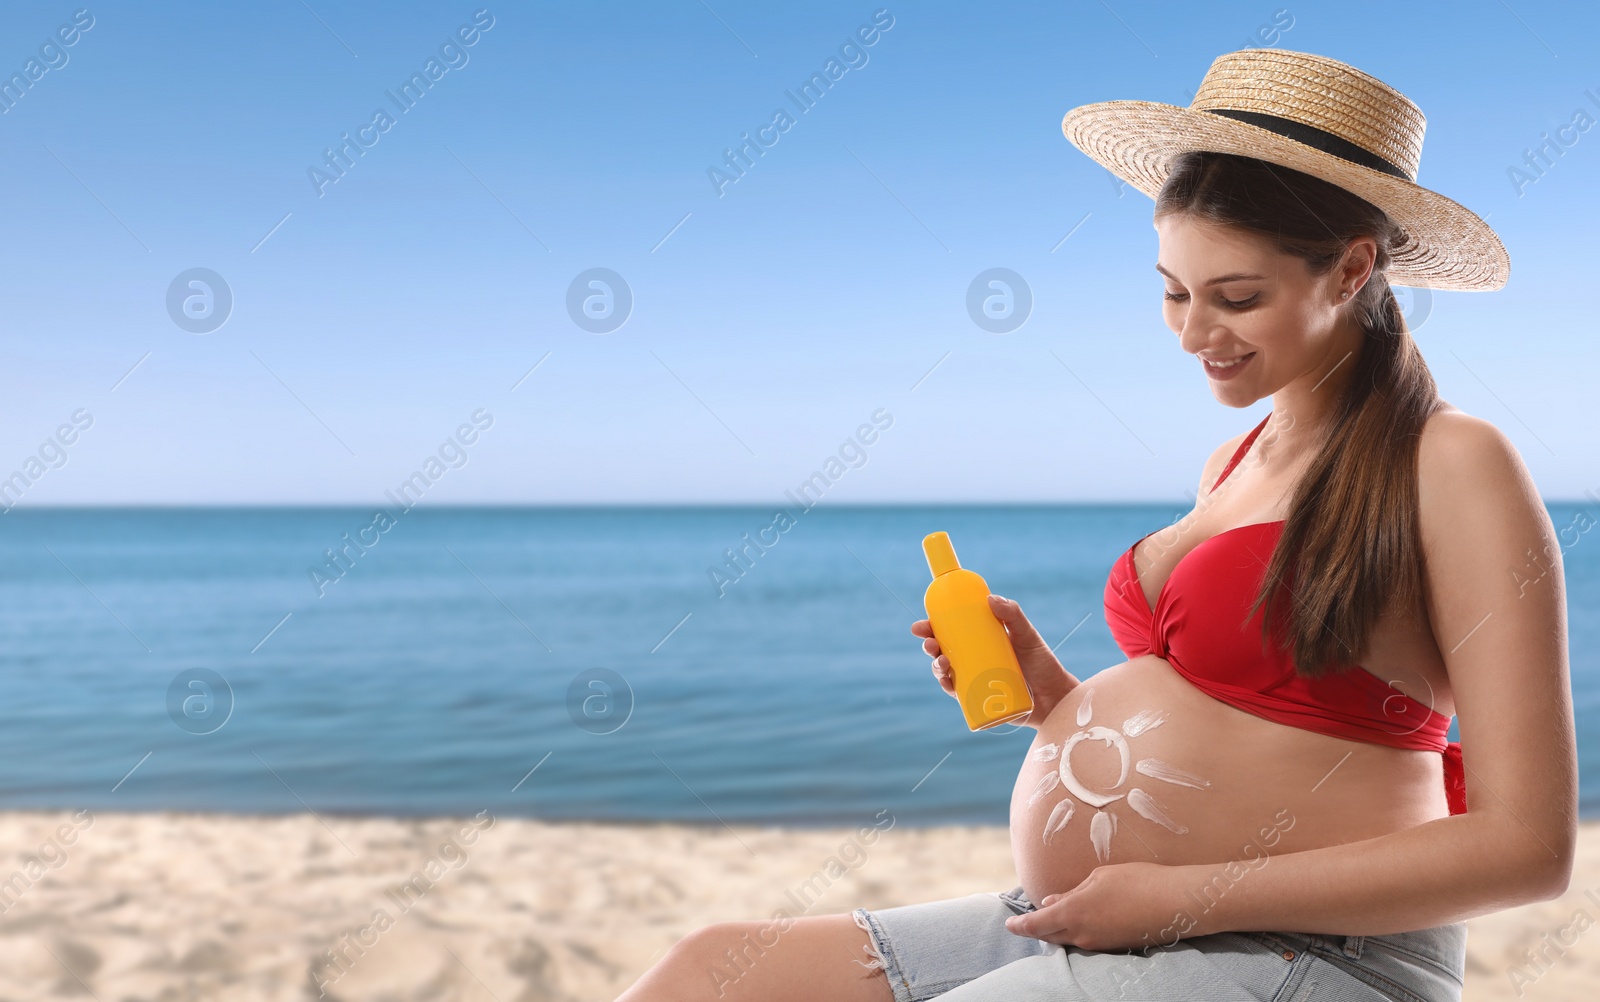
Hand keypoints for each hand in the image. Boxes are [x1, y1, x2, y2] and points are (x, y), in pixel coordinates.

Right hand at [910, 594, 1078, 727]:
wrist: (1056, 697)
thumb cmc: (1042, 664)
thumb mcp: (1027, 635)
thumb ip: (1013, 615)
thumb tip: (990, 599)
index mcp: (980, 643)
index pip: (950, 632)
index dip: (932, 627)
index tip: (922, 624)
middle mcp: (973, 661)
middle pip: (943, 652)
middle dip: (929, 646)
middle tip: (929, 642)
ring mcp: (975, 681)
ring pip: (946, 673)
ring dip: (936, 667)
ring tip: (942, 662)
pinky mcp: (979, 701)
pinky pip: (958, 695)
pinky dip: (948, 688)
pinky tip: (946, 682)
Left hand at [1003, 862, 1192, 951]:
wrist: (1177, 903)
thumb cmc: (1137, 881)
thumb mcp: (1099, 878)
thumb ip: (1072, 892)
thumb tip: (1051, 903)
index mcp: (1073, 913)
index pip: (1037, 924)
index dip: (1021, 926)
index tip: (1009, 925)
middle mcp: (1083, 934)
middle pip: (1051, 936)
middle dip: (1037, 929)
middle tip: (1026, 923)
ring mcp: (1100, 944)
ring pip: (1069, 940)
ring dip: (1057, 931)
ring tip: (1051, 918)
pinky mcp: (1115, 947)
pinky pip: (1087, 941)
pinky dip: (1076, 933)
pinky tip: (1081, 921)